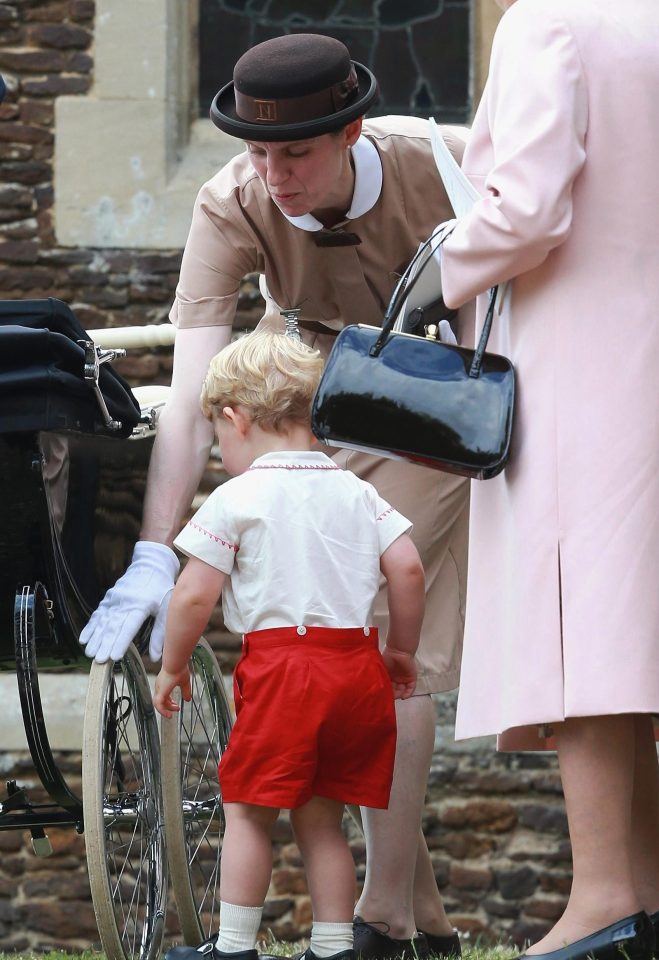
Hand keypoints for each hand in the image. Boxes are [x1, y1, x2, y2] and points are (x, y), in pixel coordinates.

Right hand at [80, 540, 179, 663]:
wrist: (151, 564)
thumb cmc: (161, 588)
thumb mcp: (167, 609)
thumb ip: (160, 633)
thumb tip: (157, 657)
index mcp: (141, 605)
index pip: (129, 627)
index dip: (121, 642)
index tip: (114, 656)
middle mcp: (125, 602)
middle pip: (113, 626)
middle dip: (105, 644)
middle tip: (98, 660)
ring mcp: (115, 599)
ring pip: (103, 621)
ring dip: (95, 638)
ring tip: (89, 653)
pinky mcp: (109, 598)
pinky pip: (98, 614)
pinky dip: (90, 627)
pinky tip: (84, 638)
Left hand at [153, 665, 191, 718]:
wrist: (176, 663)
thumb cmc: (179, 668)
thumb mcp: (184, 682)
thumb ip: (186, 691)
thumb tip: (188, 699)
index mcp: (164, 683)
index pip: (164, 695)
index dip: (169, 702)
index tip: (176, 705)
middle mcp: (160, 686)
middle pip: (160, 700)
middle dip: (168, 706)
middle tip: (176, 709)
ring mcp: (159, 689)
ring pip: (158, 704)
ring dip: (165, 710)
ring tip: (171, 714)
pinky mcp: (160, 692)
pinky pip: (159, 705)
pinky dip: (163, 711)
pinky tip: (168, 714)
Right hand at [382, 646, 416, 699]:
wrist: (398, 650)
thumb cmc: (387, 658)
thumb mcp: (381, 670)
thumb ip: (379, 679)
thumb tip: (375, 690)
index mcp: (389, 677)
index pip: (388, 688)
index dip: (386, 693)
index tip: (383, 697)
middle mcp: (396, 679)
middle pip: (395, 691)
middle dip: (393, 695)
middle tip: (390, 698)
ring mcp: (404, 679)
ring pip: (403, 691)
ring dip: (400, 694)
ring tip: (397, 696)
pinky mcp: (412, 678)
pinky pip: (411, 688)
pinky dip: (408, 693)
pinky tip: (404, 696)